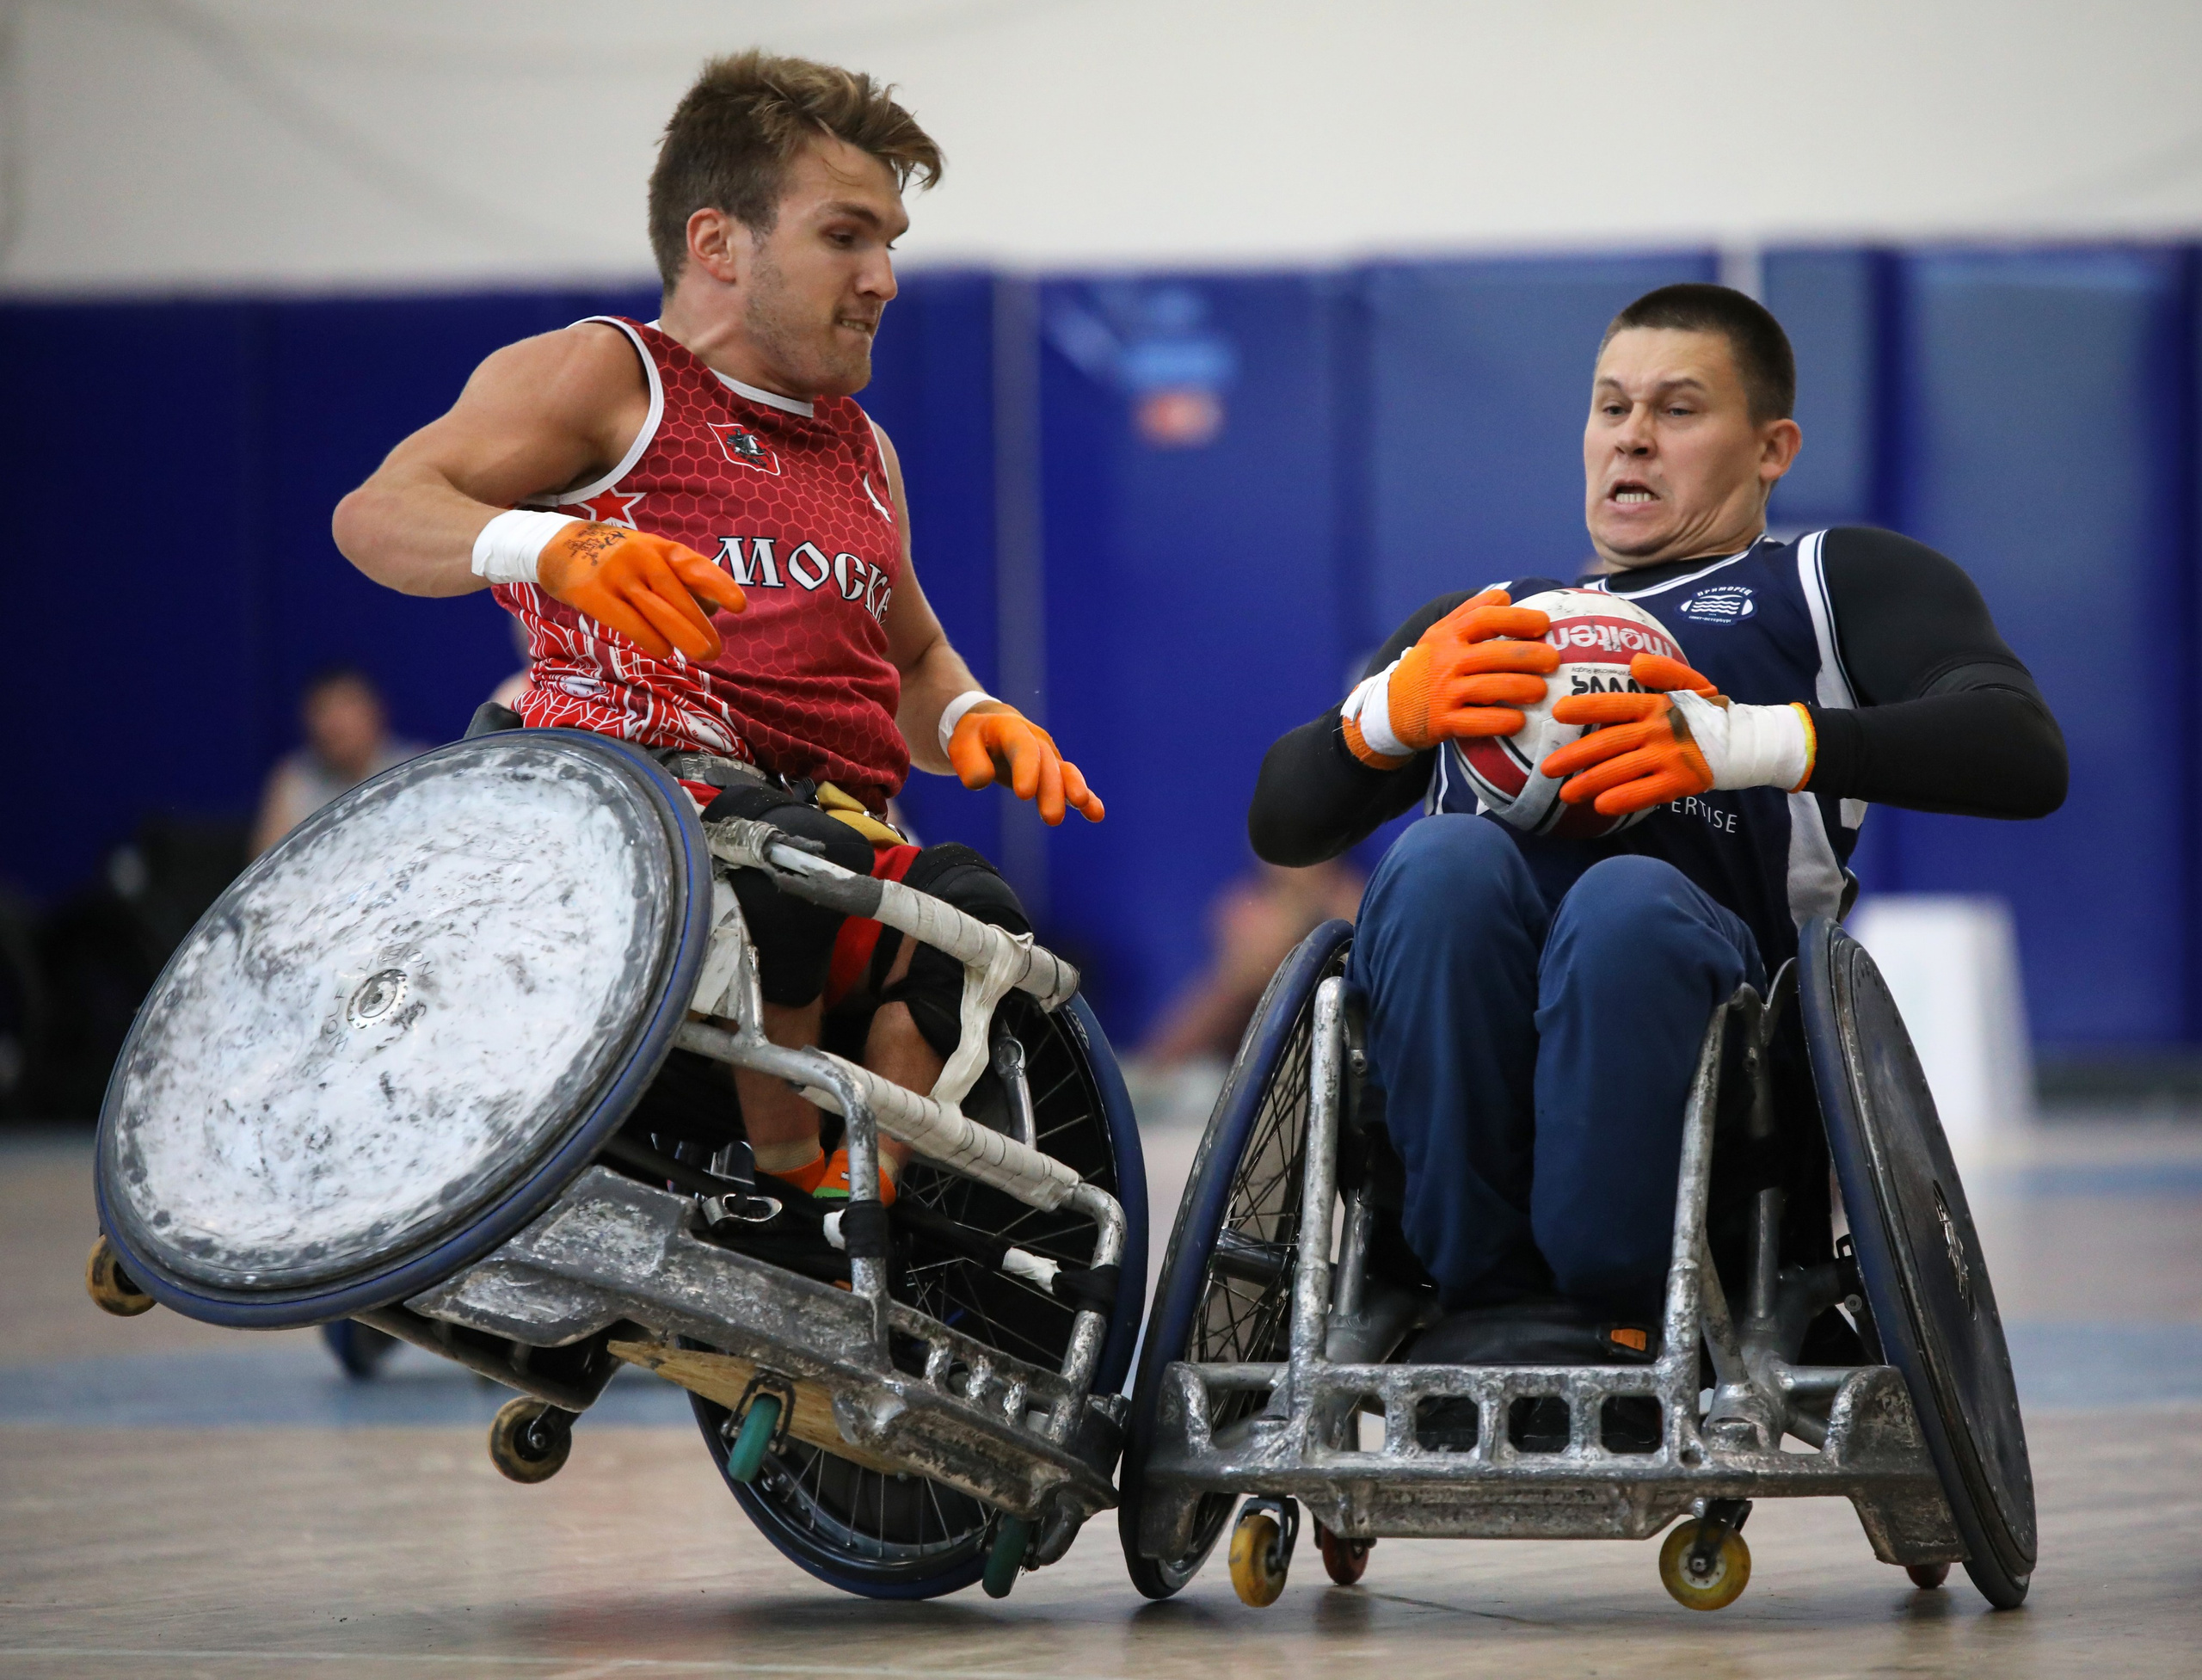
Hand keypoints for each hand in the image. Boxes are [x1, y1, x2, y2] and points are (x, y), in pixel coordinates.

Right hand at [536, 523, 745, 661]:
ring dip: (682, 633)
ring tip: (704, 653)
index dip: (718, 585)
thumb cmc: (618, 561)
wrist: (558, 546)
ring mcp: (615, 573)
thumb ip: (679, 581)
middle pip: (676, 593)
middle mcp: (640, 556)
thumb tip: (713, 610)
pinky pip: (626, 619)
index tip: (740, 606)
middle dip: (699, 623)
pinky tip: (664, 651)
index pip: (694, 566)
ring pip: (655, 608)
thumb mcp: (649, 558)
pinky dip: (648, 637)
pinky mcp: (591, 593)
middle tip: (716, 650)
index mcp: (659, 548)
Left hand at [947, 703, 1104, 824]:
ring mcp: (1049, 755)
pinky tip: (1096, 814)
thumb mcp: (962, 742)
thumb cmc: (974, 737)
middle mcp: (1036, 740)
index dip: (1027, 768)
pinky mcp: (1054, 772)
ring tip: (1084, 807)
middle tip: (1052, 818)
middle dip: (1052, 790)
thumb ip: (968, 760)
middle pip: (1048, 764)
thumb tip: (981, 781)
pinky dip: (1086, 798)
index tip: (1024, 795)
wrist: (992, 726)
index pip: (1023, 747)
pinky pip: (1072, 783)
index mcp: (1012, 729)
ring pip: (1064, 772)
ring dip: (1074, 790)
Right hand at [1342, 589, 1556, 765]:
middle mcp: (1445, 662)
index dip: (1517, 619)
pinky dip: (1501, 721)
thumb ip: (1469, 614)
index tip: (1543, 625)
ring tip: (1541, 691)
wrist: (1389, 709)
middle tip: (1553, 661)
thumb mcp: (1438, 635)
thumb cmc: (1425, 668)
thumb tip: (1505, 596)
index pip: (1484, 619)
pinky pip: (1477, 722)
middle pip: (1493, 654)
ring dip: (1521, 688)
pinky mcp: (1442, 722)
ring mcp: (1443, 693)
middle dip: (1529, 656)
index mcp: (1447, 637)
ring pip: (1489, 687)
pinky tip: (1519, 722)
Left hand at [1539, 653, 1814, 815]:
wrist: (1749, 741)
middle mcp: (1660, 730)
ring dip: (1590, 783)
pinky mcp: (1681, 782)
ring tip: (1565, 793)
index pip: (1615, 704)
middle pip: (1609, 743)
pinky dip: (1623, 800)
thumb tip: (1635, 662)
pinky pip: (1646, 793)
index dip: (1586, 707)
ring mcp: (1670, 758)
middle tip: (1546, 768)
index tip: (1557, 712)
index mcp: (1657, 705)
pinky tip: (1601, 807)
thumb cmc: (1710, 713)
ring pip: (1622, 771)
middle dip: (1574, 756)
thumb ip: (1663, 672)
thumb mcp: (1692, 684)